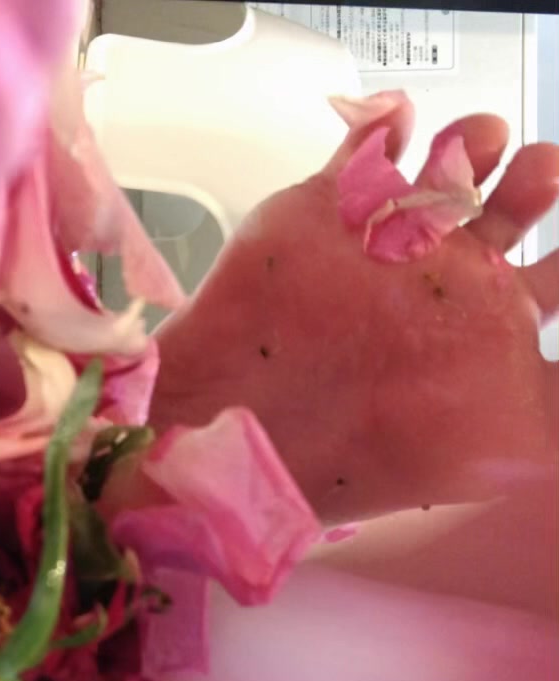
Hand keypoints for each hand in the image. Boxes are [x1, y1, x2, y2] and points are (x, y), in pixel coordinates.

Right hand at [150, 100, 558, 524]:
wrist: (265, 420)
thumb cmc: (392, 443)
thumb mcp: (524, 444)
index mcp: (483, 332)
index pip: (544, 284)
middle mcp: (436, 289)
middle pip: (498, 220)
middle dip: (527, 185)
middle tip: (538, 171)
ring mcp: (381, 250)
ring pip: (439, 178)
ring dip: (467, 146)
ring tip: (479, 139)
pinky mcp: (327, 212)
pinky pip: (361, 151)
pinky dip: (382, 127)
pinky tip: (398, 120)